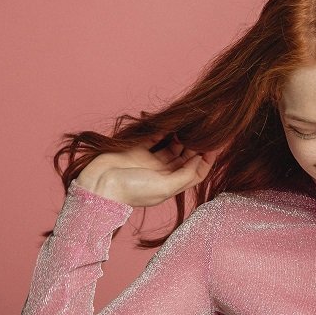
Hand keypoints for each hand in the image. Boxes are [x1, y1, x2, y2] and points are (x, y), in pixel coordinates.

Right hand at [75, 135, 222, 206]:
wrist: (99, 186)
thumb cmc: (131, 191)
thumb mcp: (165, 187)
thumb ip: (185, 175)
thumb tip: (201, 159)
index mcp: (171, 185)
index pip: (196, 172)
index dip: (207, 160)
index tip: (215, 145)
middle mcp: (163, 173)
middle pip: (186, 158)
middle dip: (196, 145)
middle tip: (205, 130)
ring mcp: (149, 161)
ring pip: (172, 146)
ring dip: (181, 137)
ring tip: (191, 125)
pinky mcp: (137, 150)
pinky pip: (154, 138)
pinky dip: (163, 131)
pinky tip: (172, 123)